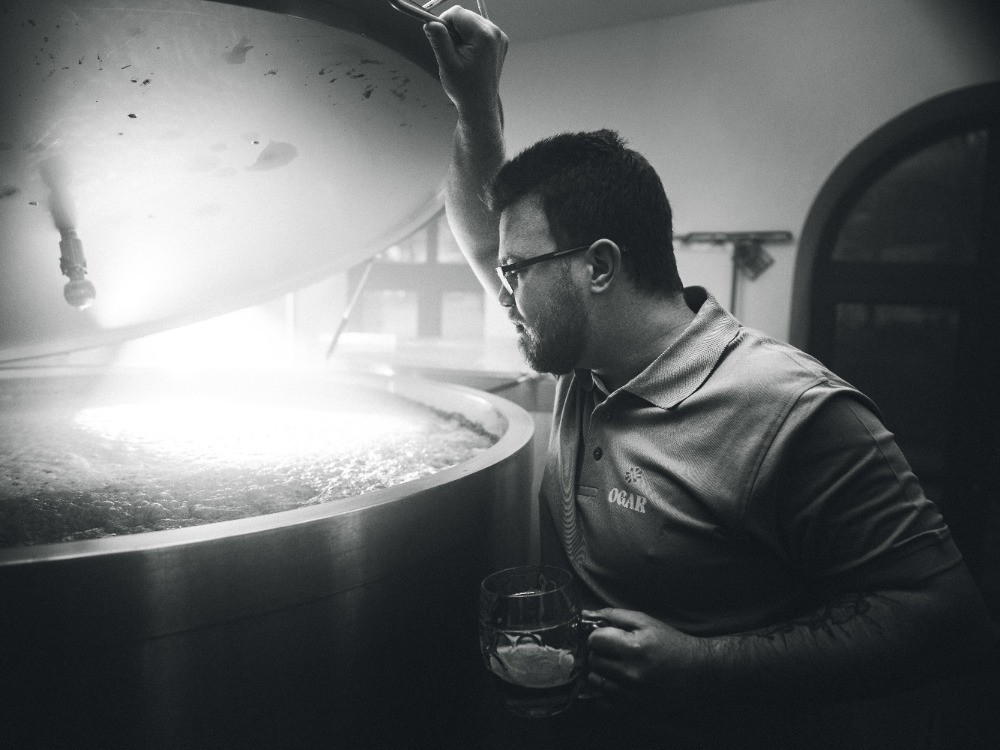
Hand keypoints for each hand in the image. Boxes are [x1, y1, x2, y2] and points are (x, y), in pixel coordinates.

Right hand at [424, 5, 507, 118]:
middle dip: (453, 29)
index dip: (443, 22)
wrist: (479, 105)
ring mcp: (499, 38)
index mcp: (483, 36)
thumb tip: (430, 23)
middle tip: (451, 51)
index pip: (457, 12)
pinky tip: (469, 55)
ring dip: (461, 34)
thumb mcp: (447, 64)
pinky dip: (470, 38)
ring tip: (461, 55)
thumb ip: (439, 40)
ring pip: (471, 22)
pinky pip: (479, 30)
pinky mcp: (499, 42)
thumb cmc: (465, 89)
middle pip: (465, 15)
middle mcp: (495, 33)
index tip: (439, 38)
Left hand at [585, 608, 701, 702]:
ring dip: (601, 673)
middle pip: (593, 661)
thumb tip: (586, 614)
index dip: (598, 635)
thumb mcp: (646, 622)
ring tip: (615, 667)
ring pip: (596, 682)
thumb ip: (615, 616)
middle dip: (599, 653)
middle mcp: (631, 673)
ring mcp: (632, 694)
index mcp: (634, 647)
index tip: (607, 637)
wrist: (698, 672)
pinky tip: (616, 685)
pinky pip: (603, 704)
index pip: (594, 640)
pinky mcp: (635, 709)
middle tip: (613, 651)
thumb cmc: (671, 643)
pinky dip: (605, 694)